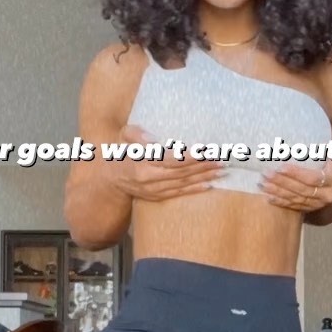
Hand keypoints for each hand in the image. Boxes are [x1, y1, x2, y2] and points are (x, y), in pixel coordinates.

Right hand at [104, 126, 225, 201]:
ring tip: (220, 171)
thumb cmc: (121, 151)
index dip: (190, 157)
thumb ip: (137, 134)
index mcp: (141, 162)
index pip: (171, 160)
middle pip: (181, 172)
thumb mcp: (124, 135)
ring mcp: (153, 190)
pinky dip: (194, 190)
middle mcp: (149, 179)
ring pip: (182, 183)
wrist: (110, 179)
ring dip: (203, 178)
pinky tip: (209, 185)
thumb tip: (154, 140)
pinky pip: (178, 193)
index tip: (206, 151)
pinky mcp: (157, 197)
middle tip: (221, 160)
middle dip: (203, 166)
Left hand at [258, 128, 331, 212]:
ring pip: (295, 198)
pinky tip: (267, 196)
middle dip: (282, 182)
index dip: (297, 173)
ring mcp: (316, 204)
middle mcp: (326, 195)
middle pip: (301, 189)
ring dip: (277, 191)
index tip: (281, 165)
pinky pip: (292, 207)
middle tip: (266, 173)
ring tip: (262, 182)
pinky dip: (279, 202)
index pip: (313, 178)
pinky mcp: (308, 210)